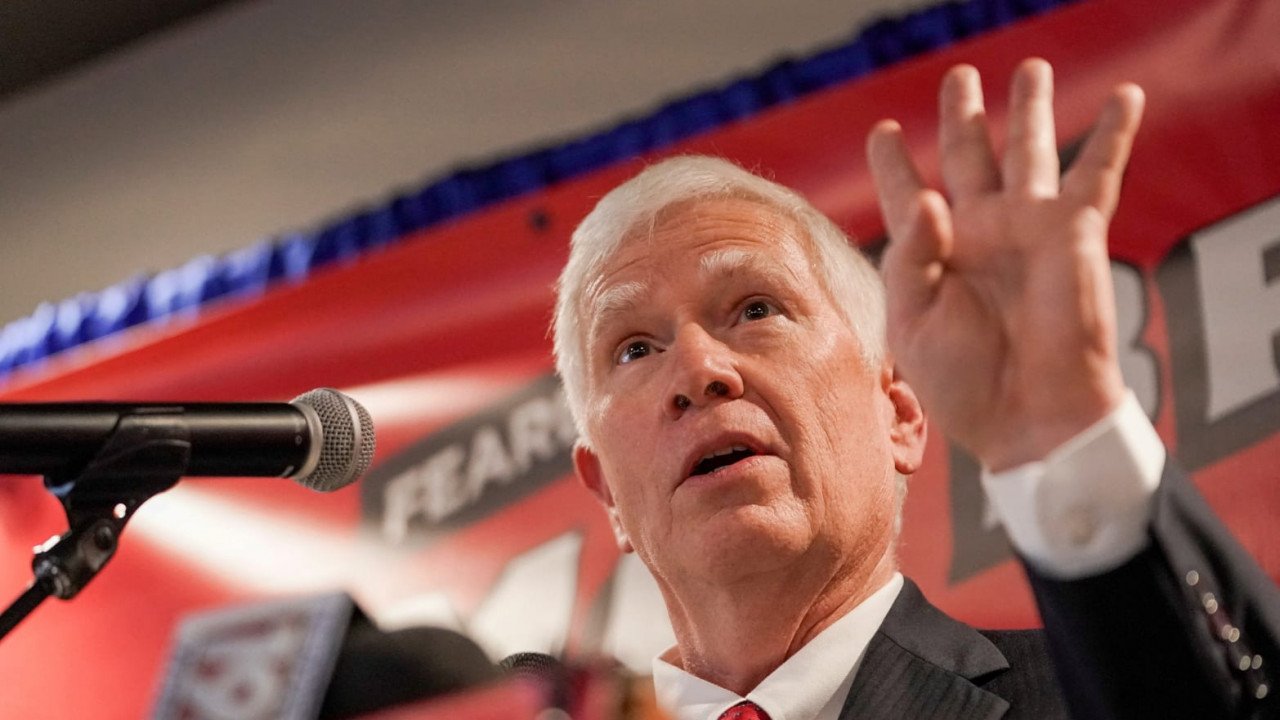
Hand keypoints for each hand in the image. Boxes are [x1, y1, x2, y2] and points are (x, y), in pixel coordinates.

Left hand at [866, 58, 1144, 471]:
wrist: (1027, 415)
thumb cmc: (962, 380)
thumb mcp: (911, 322)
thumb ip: (908, 258)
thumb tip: (927, 199)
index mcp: (927, 253)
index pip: (904, 193)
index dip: (892, 162)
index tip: (883, 132)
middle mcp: (977, 230)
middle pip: (967, 155)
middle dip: (963, 116)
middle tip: (958, 78)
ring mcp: (1026, 226)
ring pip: (1028, 149)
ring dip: (1031, 108)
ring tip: (1032, 69)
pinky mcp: (1073, 231)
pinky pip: (1097, 171)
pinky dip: (1113, 132)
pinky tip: (1125, 95)